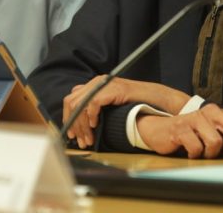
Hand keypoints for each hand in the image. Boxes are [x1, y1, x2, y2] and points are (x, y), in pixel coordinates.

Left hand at [62, 75, 189, 148]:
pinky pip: (94, 102)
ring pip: (80, 104)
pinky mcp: (113, 89)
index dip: (68, 117)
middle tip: (79, 140)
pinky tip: (96, 125)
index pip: (71, 99)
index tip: (71, 134)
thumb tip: (81, 121)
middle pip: (72, 102)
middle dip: (73, 124)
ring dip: (82, 125)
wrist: (154, 98)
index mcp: (94, 85)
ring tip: (88, 139)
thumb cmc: (134, 104)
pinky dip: (92, 115)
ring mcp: (104, 84)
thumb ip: (97, 107)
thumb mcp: (111, 106)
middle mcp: (97, 82)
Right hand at [136, 103, 222, 160]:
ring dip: (210, 153)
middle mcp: (209, 111)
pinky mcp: (181, 127)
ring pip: (215, 141)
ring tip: (202, 153)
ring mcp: (194, 118)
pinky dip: (194, 155)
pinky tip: (189, 152)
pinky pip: (196, 148)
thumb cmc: (190, 135)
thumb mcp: (211, 135)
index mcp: (219, 112)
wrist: (160, 130)